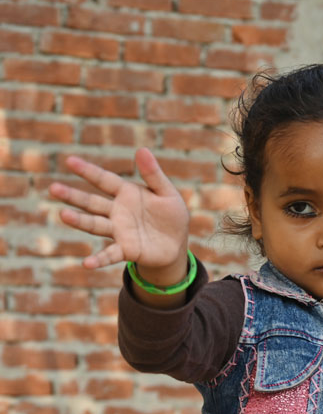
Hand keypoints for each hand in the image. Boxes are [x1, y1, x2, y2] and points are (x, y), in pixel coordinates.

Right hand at [48, 148, 188, 281]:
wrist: (177, 244)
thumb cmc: (171, 215)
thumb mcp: (167, 193)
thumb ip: (153, 174)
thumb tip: (141, 150)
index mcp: (127, 194)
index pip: (104, 180)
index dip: (88, 171)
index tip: (70, 160)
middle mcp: (117, 212)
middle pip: (92, 203)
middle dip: (73, 196)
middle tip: (53, 188)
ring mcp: (119, 231)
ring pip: (95, 225)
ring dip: (80, 221)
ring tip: (63, 215)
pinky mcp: (126, 250)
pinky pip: (110, 255)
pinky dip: (98, 259)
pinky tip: (86, 264)